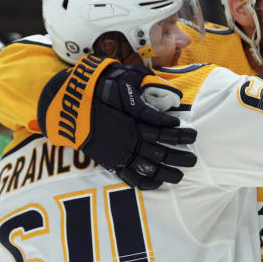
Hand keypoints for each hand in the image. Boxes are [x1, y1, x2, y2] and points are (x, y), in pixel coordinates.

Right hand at [38, 55, 197, 189]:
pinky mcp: (111, 161)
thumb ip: (139, 80)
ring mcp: (120, 151)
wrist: (69, 108)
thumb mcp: (119, 77)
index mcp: (133, 118)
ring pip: (149, 166)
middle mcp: (129, 137)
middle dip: (179, 155)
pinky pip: (130, 176)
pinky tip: (157, 184)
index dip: (177, 132)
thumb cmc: (95, 90)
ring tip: (181, 175)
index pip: (161, 127)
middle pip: (160, 150)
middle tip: (193, 158)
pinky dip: (144, 181)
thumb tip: (159, 81)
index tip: (188, 133)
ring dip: (167, 172)